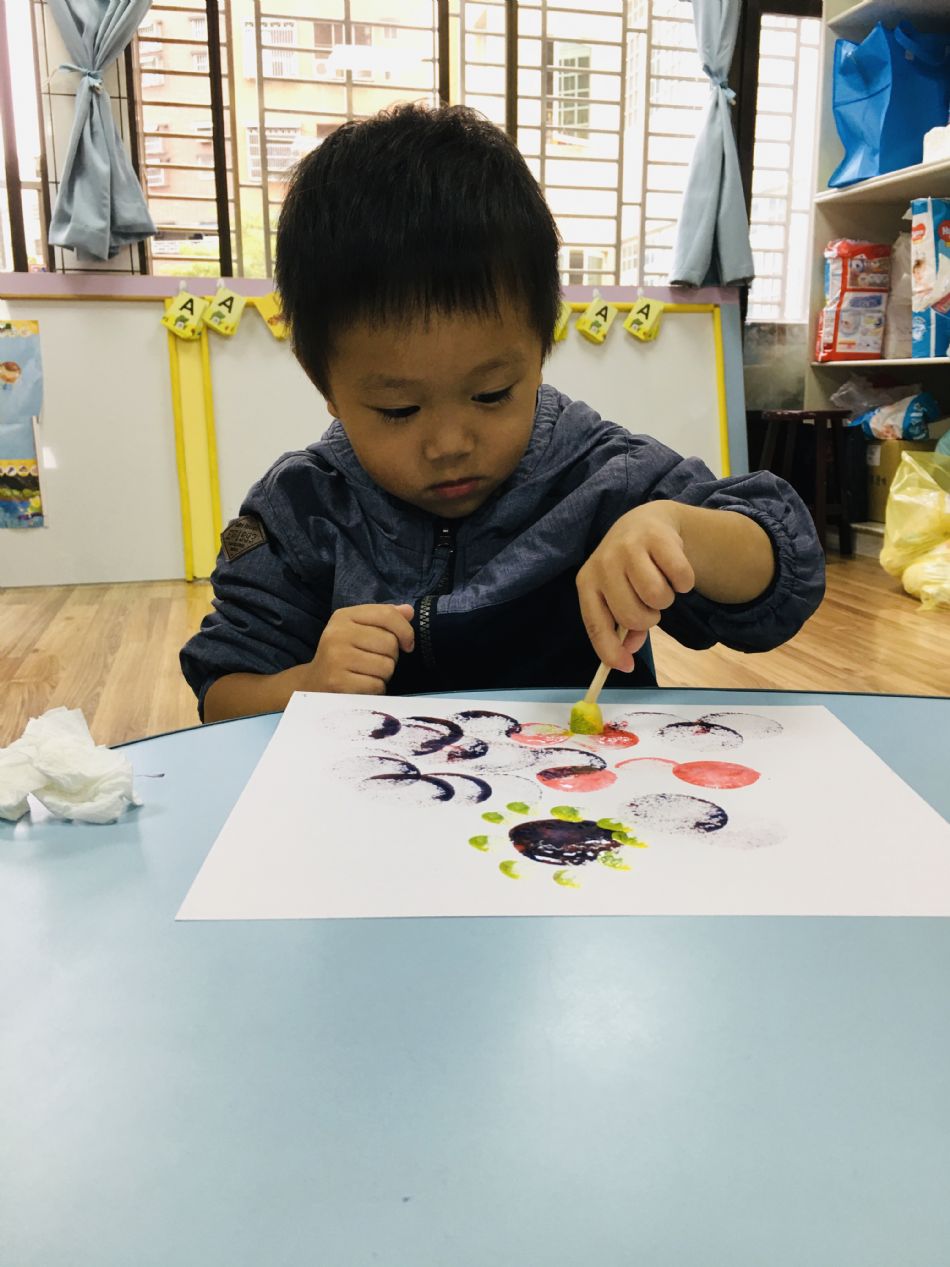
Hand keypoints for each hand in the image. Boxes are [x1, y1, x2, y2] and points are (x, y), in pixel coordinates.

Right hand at [307, 603, 414, 694]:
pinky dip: (376, 689)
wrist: (314, 682)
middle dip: (391, 656)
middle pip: (390, 643)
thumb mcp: (359, 629)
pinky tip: (362, 685)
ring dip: (384, 675)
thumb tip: (408, 611)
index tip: (407, 644)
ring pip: (386, 666)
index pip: (387, 614)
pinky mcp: (338, 682)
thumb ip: (384, 619)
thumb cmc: (343, 653)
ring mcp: (336, 658)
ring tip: (367, 673)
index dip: (405, 631)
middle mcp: (337, 633)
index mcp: (344, 616)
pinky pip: (377, 685)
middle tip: (376, 661)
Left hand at [577, 502, 694, 669]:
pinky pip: (681, 578)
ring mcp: (629, 547)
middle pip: (632, 614)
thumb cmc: (629, 571)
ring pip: (657, 597)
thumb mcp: (619, 597)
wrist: (645, 523)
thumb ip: (623, 627)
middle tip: (651, 606)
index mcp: (587, 582)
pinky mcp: (657, 537)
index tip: (626, 667)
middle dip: (649, 618)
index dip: (610, 649)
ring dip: (666, 600)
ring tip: (661, 585)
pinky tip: (675, 570)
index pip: (595, 623)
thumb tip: (628, 653)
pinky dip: (684, 582)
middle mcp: (603, 563)